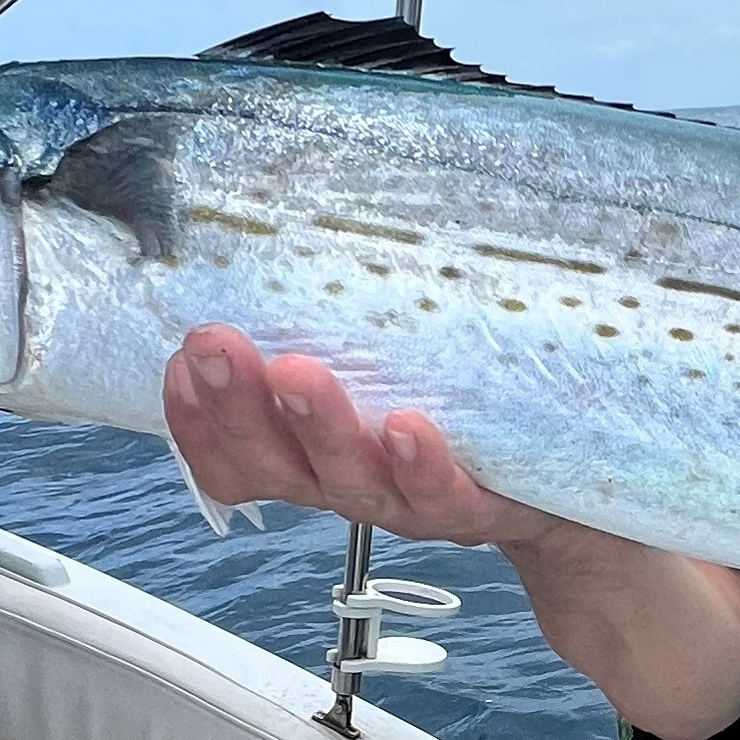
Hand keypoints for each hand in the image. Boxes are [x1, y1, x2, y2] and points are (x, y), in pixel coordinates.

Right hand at [163, 324, 559, 549]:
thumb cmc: (462, 421)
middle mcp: (350, 481)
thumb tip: (285, 235)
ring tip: (297, 374)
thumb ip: (336, 330)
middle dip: (234, 406)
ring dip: (316, 426)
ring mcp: (410, 499)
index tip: (176, 363)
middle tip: (211, 349)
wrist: (564, 498)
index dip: (194, 420)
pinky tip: (408, 425)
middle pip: (272, 463)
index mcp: (313, 455)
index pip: (231, 454)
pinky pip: (441, 494)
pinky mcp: (477, 504)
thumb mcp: (387, 372)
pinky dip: (421, 463)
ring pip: (349, 479)